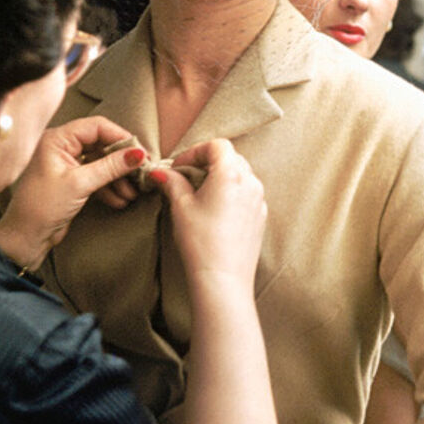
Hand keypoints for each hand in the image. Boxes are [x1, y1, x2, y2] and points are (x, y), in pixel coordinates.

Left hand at [0, 117, 145, 270]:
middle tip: (141, 172)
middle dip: (122, 161)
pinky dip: (109, 187)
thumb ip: (110, 167)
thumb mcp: (80, 184)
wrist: (25, 238)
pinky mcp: (72, 180)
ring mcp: (68, 164)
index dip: (121, 137)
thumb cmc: (42, 207)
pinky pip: (97, 176)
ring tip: (132, 193)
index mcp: (57, 139)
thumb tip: (138, 154)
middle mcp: (62, 147)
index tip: (140, 152)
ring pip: (102, 162)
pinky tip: (120, 200)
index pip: (97, 127)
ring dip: (118, 177)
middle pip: (102, 144)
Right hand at [153, 139, 266, 297]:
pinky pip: (247, 194)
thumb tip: (161, 172)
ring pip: (240, 176)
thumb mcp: (181, 206)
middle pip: (230, 158)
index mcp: (231, 173)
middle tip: (186, 177)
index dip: (195, 151)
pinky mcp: (261, 216)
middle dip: (207, 163)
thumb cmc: (201, 241)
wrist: (223, 278)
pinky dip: (231, 194)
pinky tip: (215, 211)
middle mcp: (251, 182)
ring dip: (220, 178)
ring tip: (199, 195)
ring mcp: (259, 199)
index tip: (178, 167)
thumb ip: (172, 183)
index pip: (217, 146)